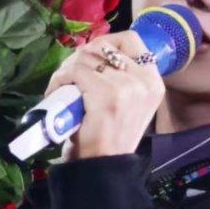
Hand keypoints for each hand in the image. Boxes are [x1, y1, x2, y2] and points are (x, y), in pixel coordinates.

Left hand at [43, 29, 163, 161]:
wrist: (103, 167)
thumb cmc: (110, 137)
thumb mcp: (129, 104)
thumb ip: (123, 78)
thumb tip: (94, 52)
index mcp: (153, 81)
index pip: (131, 41)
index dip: (105, 43)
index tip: (89, 57)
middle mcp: (145, 81)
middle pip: (104, 46)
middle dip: (80, 56)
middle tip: (69, 75)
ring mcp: (127, 87)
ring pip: (86, 58)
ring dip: (66, 70)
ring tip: (61, 88)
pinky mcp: (107, 94)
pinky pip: (76, 72)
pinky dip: (59, 80)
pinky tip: (56, 92)